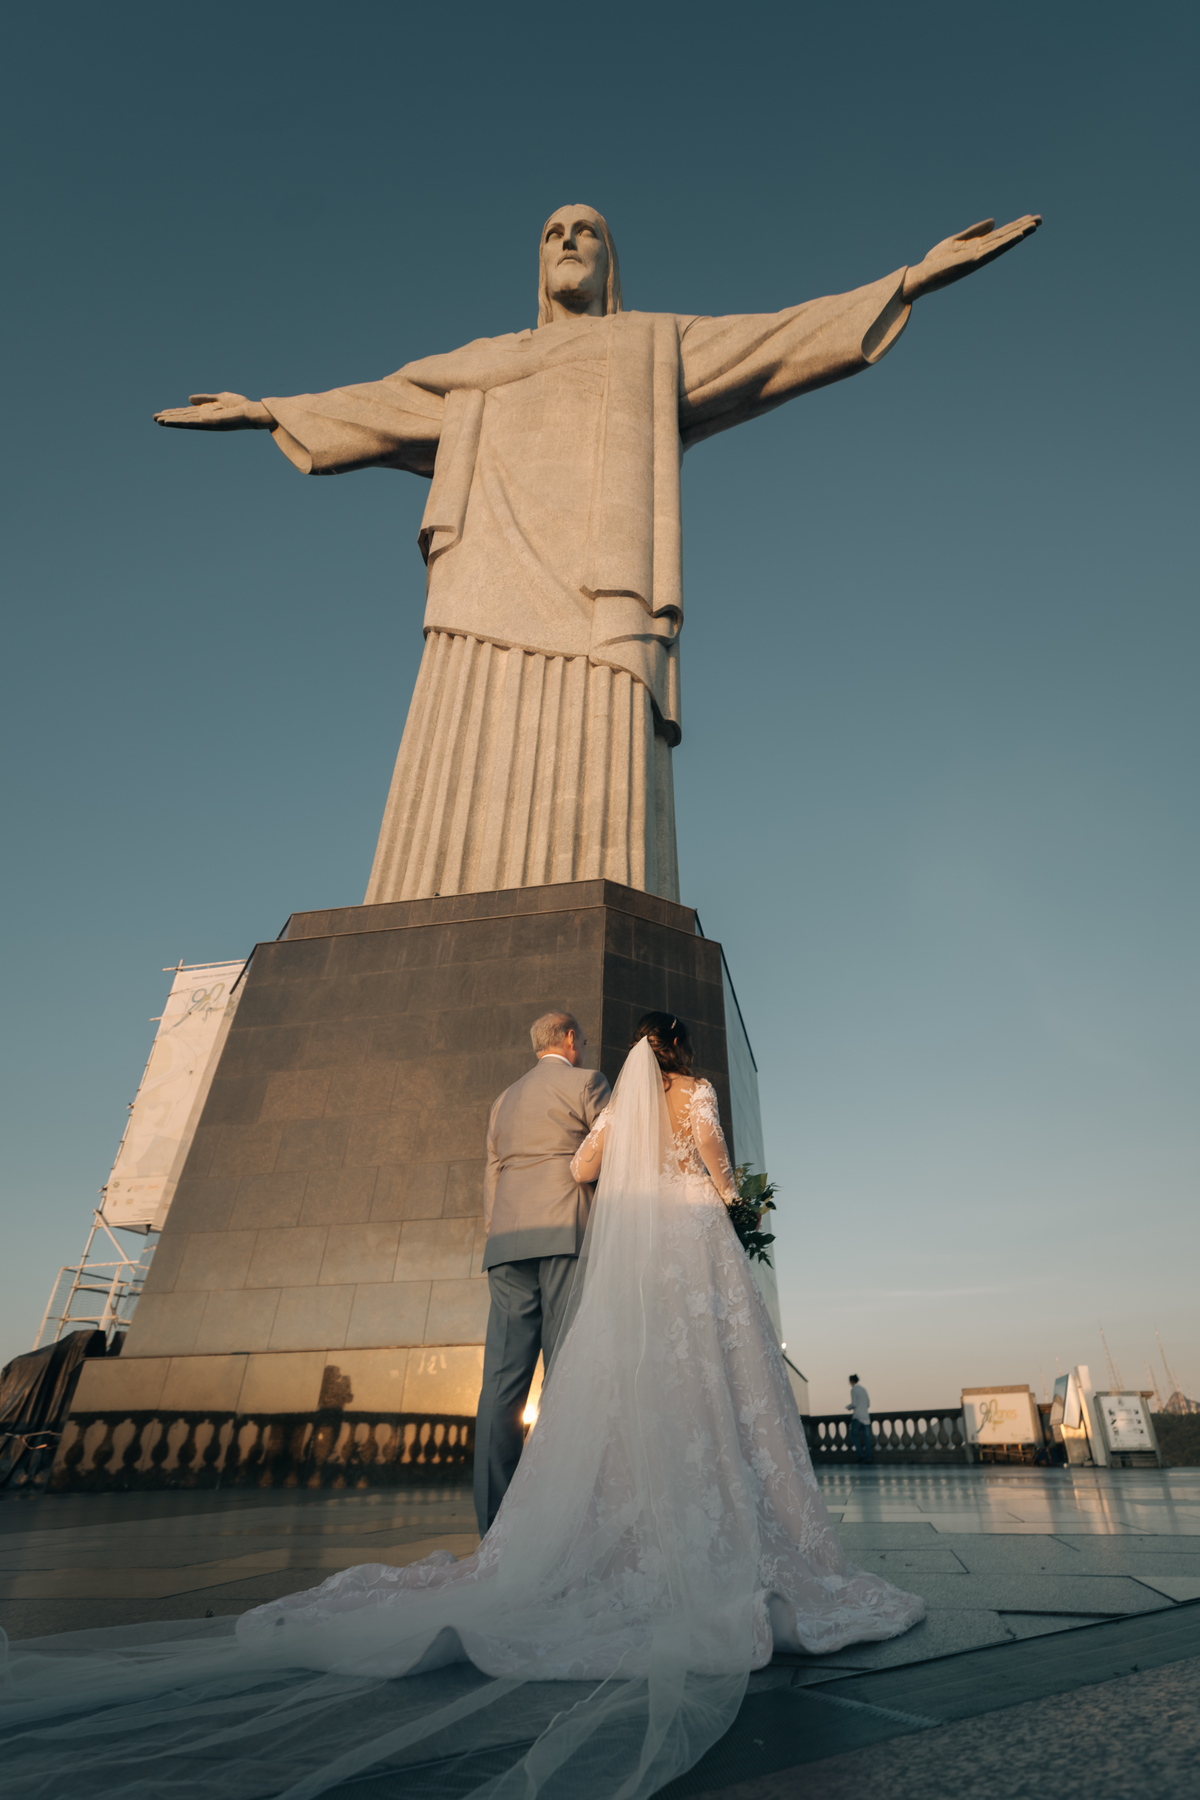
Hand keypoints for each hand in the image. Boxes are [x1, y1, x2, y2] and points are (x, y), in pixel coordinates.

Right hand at [153, 392, 273, 429]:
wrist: (251, 412)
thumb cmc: (239, 406)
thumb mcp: (220, 398)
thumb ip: (205, 398)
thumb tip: (189, 398)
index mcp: (206, 412)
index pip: (187, 413)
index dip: (175, 413)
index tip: (163, 412)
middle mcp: (204, 419)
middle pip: (183, 418)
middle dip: (169, 418)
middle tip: (154, 418)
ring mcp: (205, 422)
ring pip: (185, 422)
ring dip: (171, 421)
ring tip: (158, 420)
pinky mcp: (208, 423)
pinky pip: (191, 423)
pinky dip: (180, 422)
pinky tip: (170, 421)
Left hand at [903, 214, 1040, 301]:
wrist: (921, 276)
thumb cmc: (936, 261)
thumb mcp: (955, 241)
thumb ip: (973, 232)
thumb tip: (994, 221)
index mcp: (977, 247)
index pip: (1000, 234)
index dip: (1015, 225)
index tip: (1031, 217)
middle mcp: (981, 253)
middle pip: (1005, 237)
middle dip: (1022, 228)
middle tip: (1041, 218)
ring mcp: (977, 257)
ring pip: (1002, 243)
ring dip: (1018, 234)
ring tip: (1033, 225)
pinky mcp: (971, 261)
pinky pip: (992, 250)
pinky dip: (1005, 243)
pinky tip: (1017, 236)